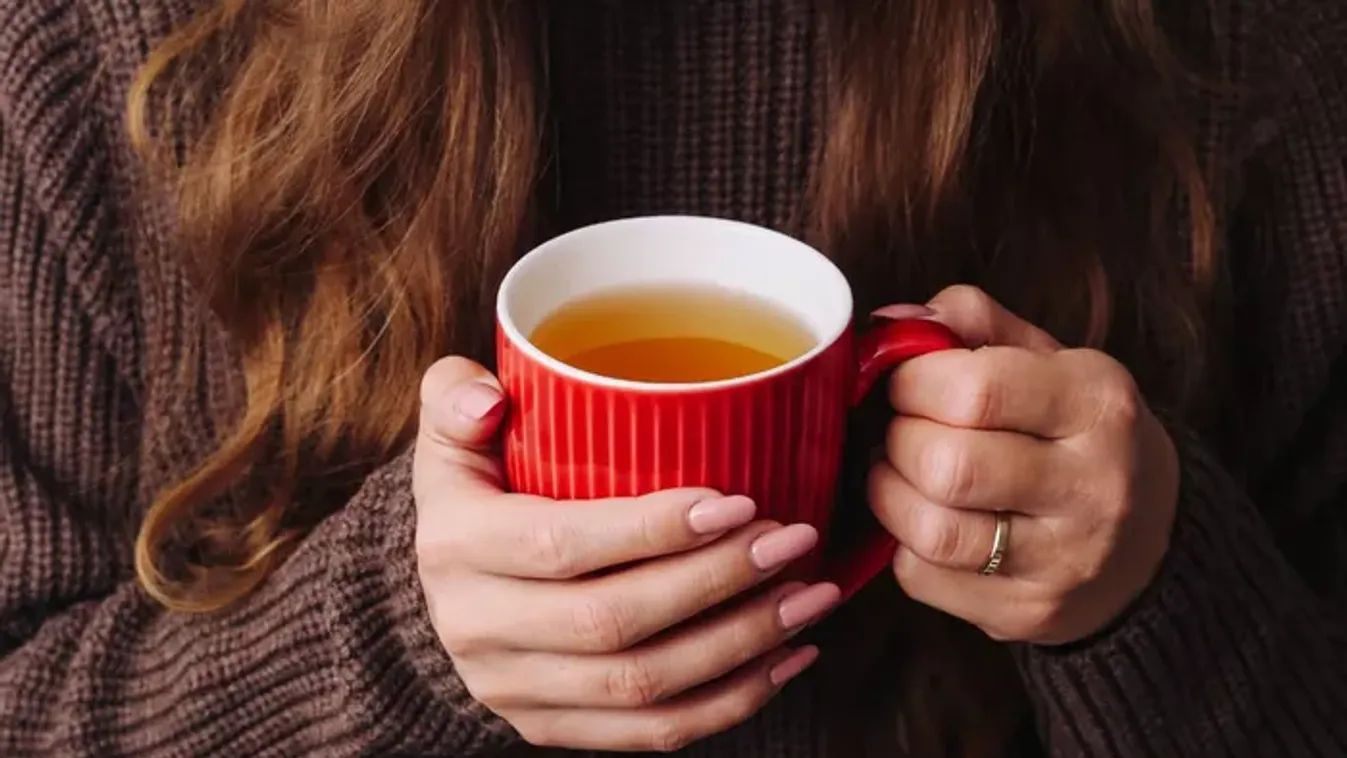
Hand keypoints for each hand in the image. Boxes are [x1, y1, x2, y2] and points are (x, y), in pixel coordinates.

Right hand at [412, 358, 840, 751]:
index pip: (561, 545)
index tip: (737, 502)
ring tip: (808, 595)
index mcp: (456, 546)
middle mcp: (477, 628)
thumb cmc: (475, 494)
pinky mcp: (551, 728)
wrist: (445, 593)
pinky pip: (653, 732)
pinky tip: (787, 656)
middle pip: (612, 621)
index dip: (653, 529)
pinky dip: (732, 700)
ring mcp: (515, 690)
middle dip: (717, 582)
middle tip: (791, 540)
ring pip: (642, 684)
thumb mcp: (452, 435)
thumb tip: (488, 399)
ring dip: (741, 643)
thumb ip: (456, 397)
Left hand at [868, 286, 1179, 644]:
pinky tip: (922, 520)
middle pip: (948, 464)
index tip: (904, 381)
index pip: (977, 389)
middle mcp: (1094, 486)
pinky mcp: (1028, 612)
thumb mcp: (1047, 360)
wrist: (1148, 543)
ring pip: (932, 530)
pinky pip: (925, 578)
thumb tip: (890, 323)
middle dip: (899, 439)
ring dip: (890, 494)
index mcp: (1099, 404)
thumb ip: (971, 323)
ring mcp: (1064, 561)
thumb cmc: (1074, 433)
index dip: (912, 380)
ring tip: (899, 472)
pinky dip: (902, 545)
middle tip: (901, 429)